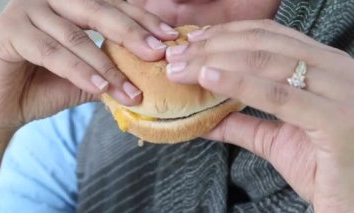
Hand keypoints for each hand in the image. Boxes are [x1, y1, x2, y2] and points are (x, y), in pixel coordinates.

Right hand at [0, 0, 177, 129]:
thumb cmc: (43, 85)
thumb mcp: (87, 77)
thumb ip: (112, 71)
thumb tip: (151, 78)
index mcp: (71, 4)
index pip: (113, 6)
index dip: (143, 20)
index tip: (170, 38)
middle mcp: (50, 0)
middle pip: (98, 9)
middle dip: (131, 33)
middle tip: (158, 52)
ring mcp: (27, 11)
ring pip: (76, 34)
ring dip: (107, 65)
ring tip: (131, 90)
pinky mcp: (9, 31)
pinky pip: (52, 51)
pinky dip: (79, 70)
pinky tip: (100, 88)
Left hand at [166, 20, 353, 211]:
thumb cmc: (325, 167)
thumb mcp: (278, 140)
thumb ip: (242, 124)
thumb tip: (204, 117)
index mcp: (326, 67)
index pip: (269, 36)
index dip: (226, 34)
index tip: (193, 42)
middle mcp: (337, 70)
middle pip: (262, 44)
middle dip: (212, 47)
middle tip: (176, 57)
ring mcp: (340, 92)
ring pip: (266, 62)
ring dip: (215, 60)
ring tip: (182, 67)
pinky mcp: (337, 120)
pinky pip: (278, 95)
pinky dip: (238, 83)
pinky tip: (209, 78)